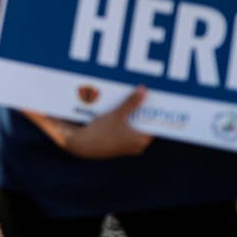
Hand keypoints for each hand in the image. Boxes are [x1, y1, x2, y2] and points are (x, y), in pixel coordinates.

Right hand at [30, 85, 152, 158]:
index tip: (153, 99)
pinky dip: (124, 120)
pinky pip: (125, 129)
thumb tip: (143, 91)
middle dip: (141, 110)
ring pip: (134, 125)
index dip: (153, 111)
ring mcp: (127, 146)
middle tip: (141, 95)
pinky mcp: (118, 144)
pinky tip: (118, 110)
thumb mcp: (118, 114)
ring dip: (131, 114)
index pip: (154, 123)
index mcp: (141, 140)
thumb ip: (131, 103)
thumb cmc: (101, 132)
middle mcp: (137, 145)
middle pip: (143, 123)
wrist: (82, 145)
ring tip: (129, 101)